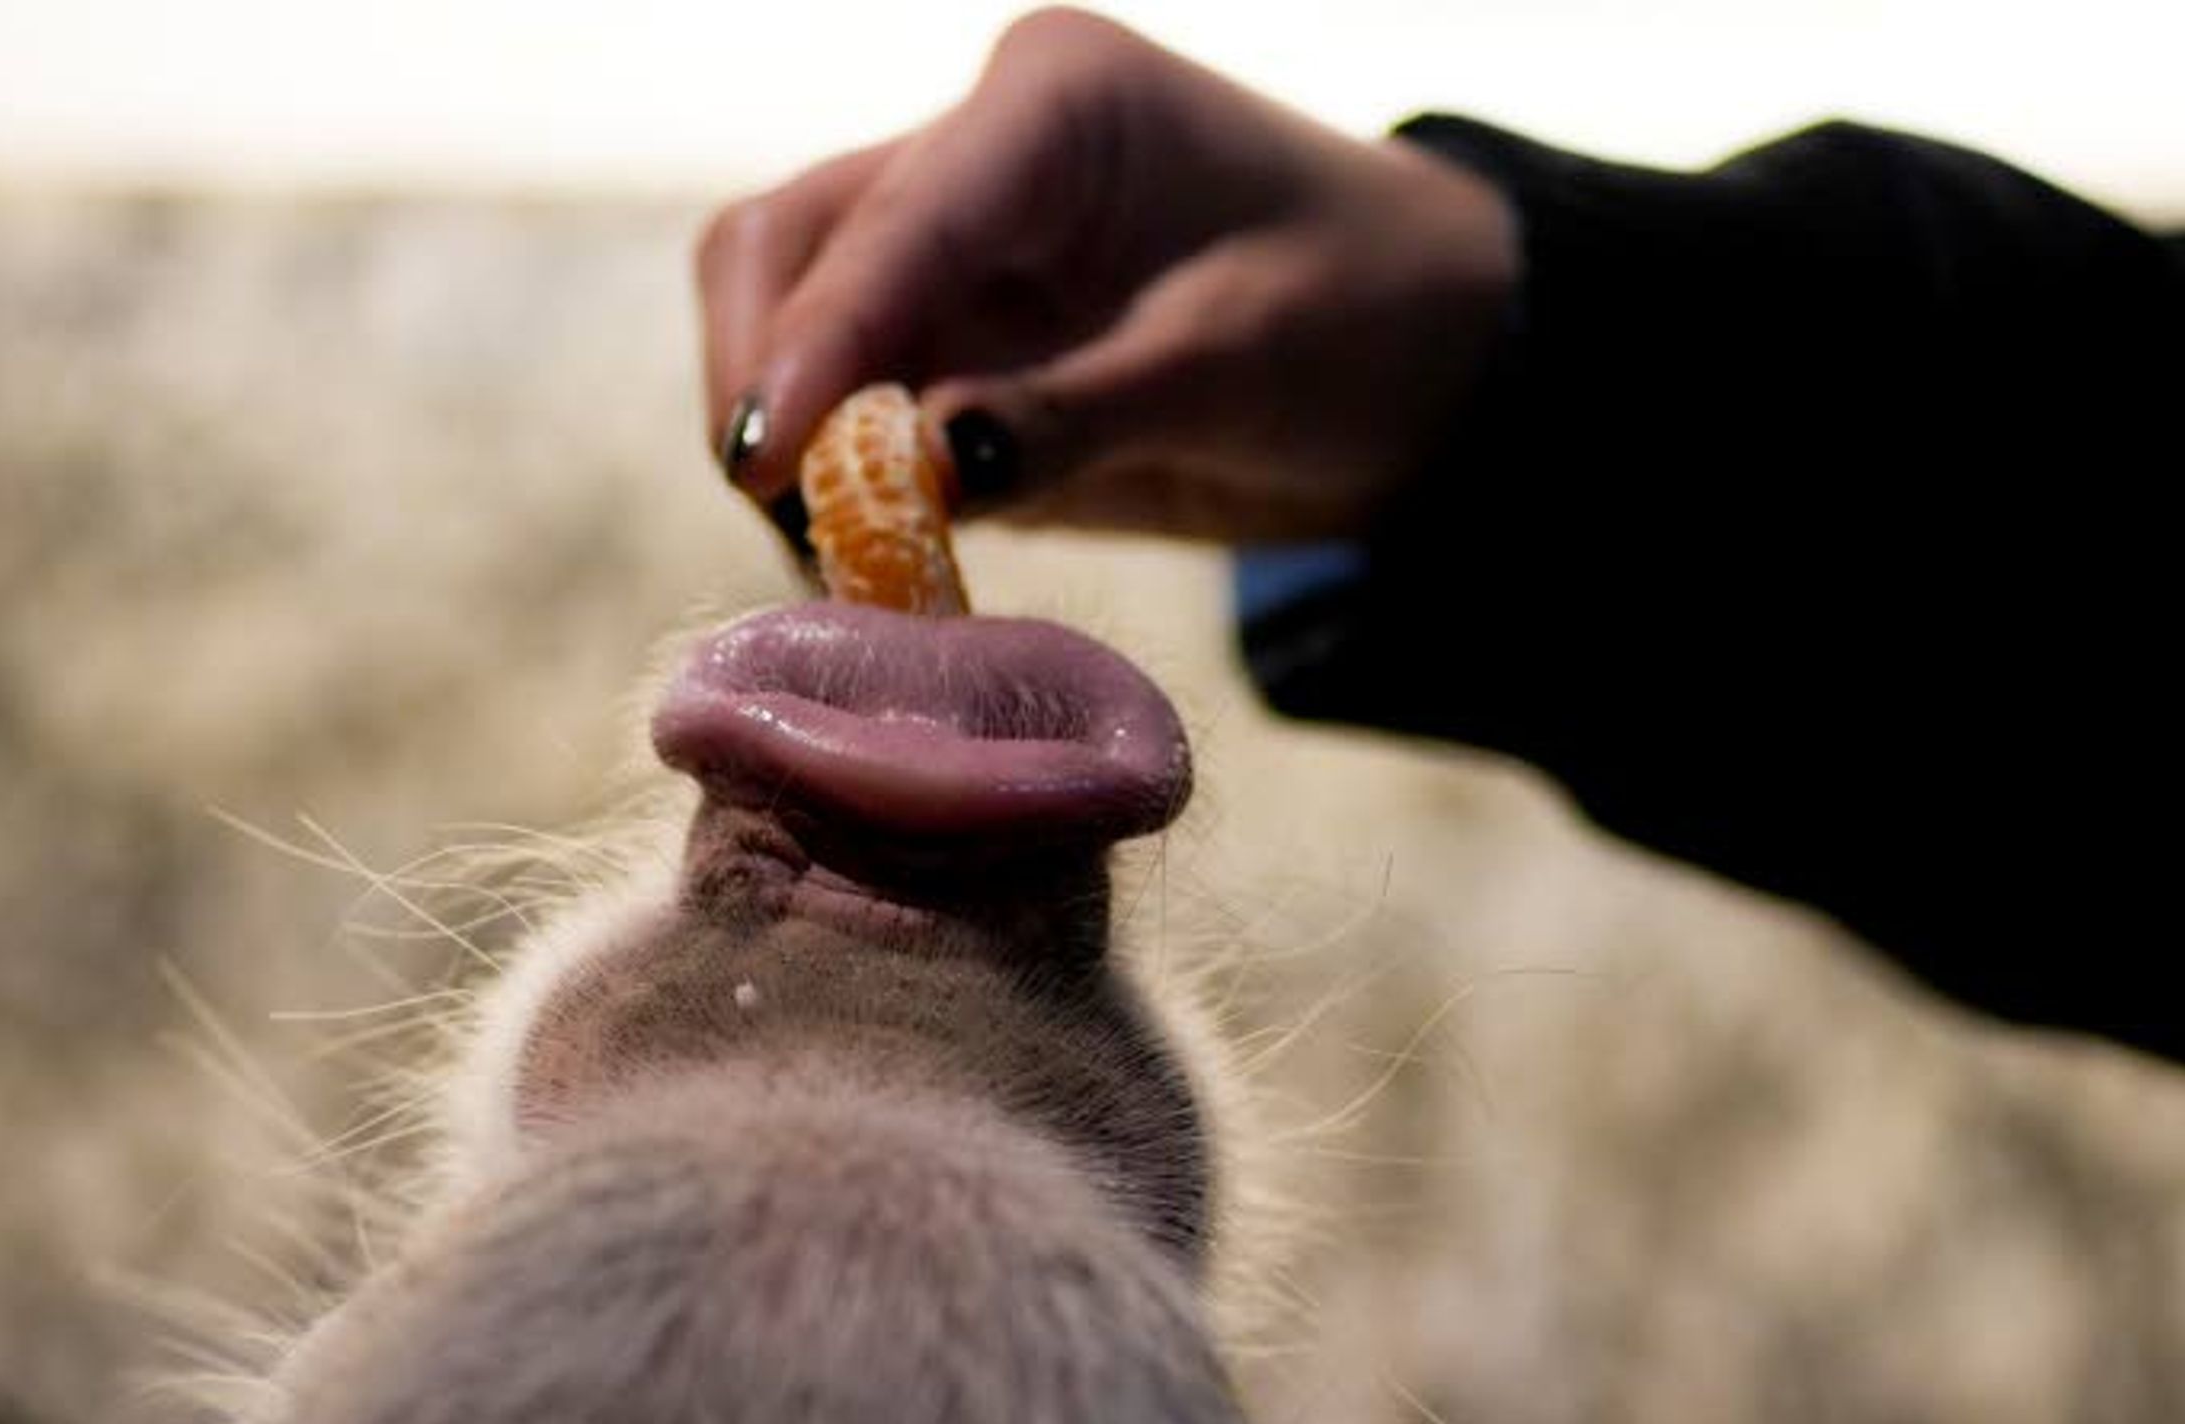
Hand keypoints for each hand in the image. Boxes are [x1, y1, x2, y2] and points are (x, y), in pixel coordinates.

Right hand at [697, 9, 1519, 546]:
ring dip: (788, 440)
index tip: (760, 462)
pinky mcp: (946, 340)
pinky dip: (832, 483)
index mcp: (1055, 105)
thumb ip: (1077, 416)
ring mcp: (950, 248)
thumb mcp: (1236, 368)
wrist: (1424, 357)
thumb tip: (922, 466)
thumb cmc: (1362, 316)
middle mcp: (976, 155)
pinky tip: (868, 556)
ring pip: (786, 322)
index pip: (893, 221)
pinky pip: (840, 406)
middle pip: (784, 245)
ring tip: (841, 555)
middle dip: (763, 377)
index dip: (812, 342)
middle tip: (790, 519)